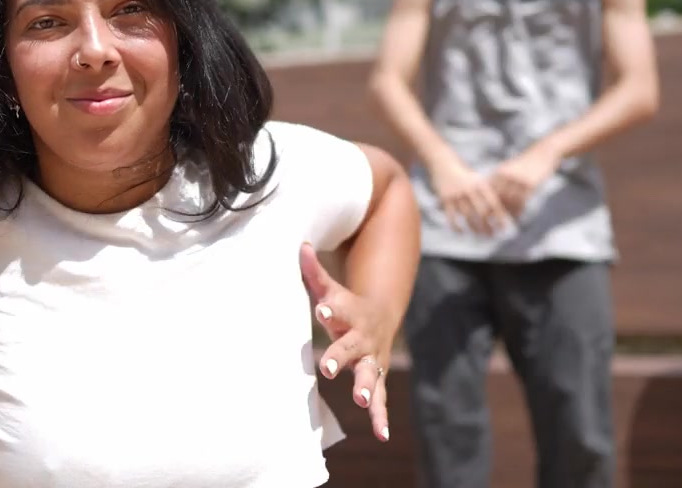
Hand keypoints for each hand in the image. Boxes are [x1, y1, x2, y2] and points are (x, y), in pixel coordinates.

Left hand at [299, 242, 392, 442]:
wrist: (380, 317)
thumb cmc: (344, 304)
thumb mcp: (330, 288)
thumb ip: (313, 272)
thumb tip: (299, 245)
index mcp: (349, 313)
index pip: (339, 308)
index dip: (331, 309)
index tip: (322, 310)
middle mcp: (361, 337)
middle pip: (351, 346)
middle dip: (341, 355)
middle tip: (328, 367)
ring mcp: (371, 359)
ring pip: (369, 374)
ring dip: (366, 389)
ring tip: (361, 402)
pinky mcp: (375, 377)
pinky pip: (381, 400)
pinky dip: (381, 417)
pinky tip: (382, 436)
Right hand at [429, 155, 509, 235]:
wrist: (444, 165)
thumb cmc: (466, 177)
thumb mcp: (478, 181)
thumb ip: (488, 194)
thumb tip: (502, 213)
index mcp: (480, 185)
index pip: (493, 204)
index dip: (499, 217)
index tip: (503, 228)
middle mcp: (469, 189)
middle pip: (481, 213)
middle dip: (488, 226)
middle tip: (492, 235)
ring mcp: (457, 195)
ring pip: (468, 217)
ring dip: (475, 229)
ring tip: (480, 235)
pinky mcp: (445, 200)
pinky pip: (452, 218)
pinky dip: (456, 227)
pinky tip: (461, 233)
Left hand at [490, 142, 560, 216]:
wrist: (543, 153)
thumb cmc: (525, 162)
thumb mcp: (509, 167)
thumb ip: (499, 179)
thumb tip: (489, 194)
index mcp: (500, 171)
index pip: (488, 190)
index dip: (484, 203)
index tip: (482, 214)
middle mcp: (507, 176)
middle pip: (497, 197)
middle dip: (494, 211)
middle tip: (492, 222)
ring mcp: (518, 180)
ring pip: (509, 201)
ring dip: (507, 213)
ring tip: (505, 222)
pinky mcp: (530, 185)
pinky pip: (522, 201)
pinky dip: (519, 211)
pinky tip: (518, 216)